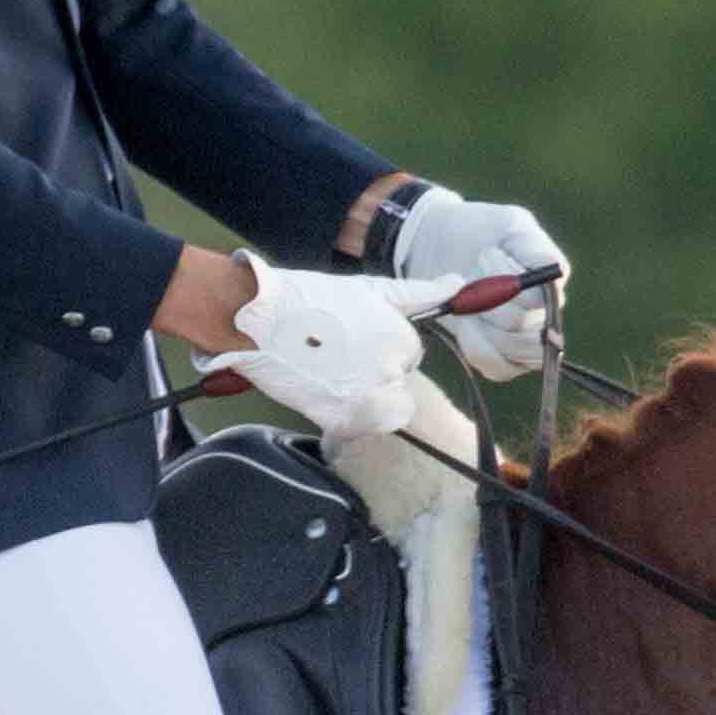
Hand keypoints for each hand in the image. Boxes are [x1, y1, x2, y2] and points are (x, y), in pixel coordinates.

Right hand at [201, 258, 436, 442]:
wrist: (258, 317)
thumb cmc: (310, 298)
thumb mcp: (369, 289)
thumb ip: (418, 293)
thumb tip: (458, 284)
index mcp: (400, 337)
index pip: (409, 356)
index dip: (380, 350)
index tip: (351, 339)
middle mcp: (391, 369)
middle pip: (396, 385)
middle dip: (373, 376)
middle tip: (336, 357)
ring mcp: (368, 397)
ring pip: (384, 411)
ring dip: (364, 400)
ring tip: (330, 375)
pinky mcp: (345, 421)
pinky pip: (362, 431)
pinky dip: (348, 422)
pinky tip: (325, 395)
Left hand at [388, 182, 565, 377]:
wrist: (440, 246)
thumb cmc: (479, 231)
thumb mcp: (510, 224)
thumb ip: (535, 247)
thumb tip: (553, 270)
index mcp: (551, 284)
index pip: (541, 298)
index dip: (509, 281)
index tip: (487, 254)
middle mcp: (545, 316)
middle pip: (524, 325)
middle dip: (488, 301)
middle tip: (471, 275)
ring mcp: (524, 341)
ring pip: (511, 348)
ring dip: (480, 322)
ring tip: (466, 297)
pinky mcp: (502, 359)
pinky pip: (496, 366)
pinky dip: (475, 345)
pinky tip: (465, 323)